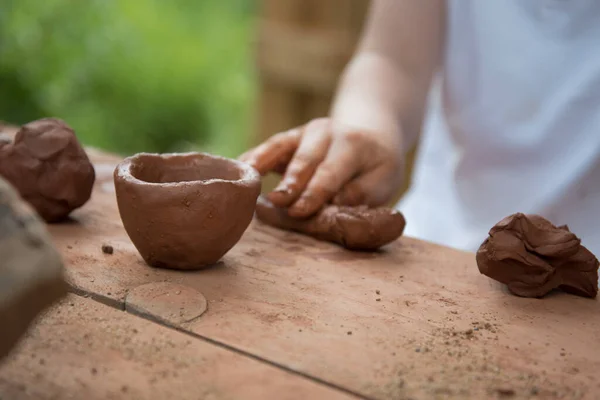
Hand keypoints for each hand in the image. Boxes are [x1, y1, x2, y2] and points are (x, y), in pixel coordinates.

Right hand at [239, 118, 404, 217]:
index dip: (315, 193)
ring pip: (279, 146)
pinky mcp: (287, 138)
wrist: (369, 137)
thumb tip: (332, 205)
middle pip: (304, 159)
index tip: (299, 211)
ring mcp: (303, 132)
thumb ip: (360, 193)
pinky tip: (235, 172)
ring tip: (245, 181)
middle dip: (289, 181)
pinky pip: (267, 147)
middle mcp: (326, 132)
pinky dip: (251, 159)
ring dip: (262, 163)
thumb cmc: (375, 168)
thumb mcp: (382, 181)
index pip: (331, 171)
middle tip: (276, 202)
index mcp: (353, 144)